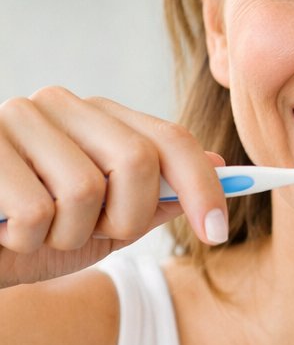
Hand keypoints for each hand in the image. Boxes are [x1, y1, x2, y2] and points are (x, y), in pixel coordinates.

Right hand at [0, 87, 228, 287]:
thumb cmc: (29, 238)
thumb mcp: (103, 225)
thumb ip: (158, 197)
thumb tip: (221, 164)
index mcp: (97, 116)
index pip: (171, 140)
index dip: (204, 188)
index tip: (217, 234)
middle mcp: (59, 104)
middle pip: (138, 160)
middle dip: (127, 218)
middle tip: (97, 235)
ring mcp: (14, 119)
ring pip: (86, 189)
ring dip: (68, 234)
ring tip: (38, 233)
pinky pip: (37, 209)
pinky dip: (28, 239)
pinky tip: (6, 231)